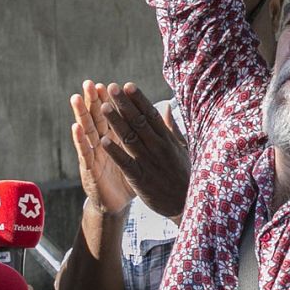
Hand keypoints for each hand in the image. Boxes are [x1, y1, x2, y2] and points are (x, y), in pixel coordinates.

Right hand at [69, 80, 132, 215]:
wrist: (117, 204)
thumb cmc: (130, 175)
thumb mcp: (139, 154)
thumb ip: (145, 134)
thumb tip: (159, 115)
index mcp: (115, 138)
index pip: (113, 115)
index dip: (111, 100)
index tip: (111, 84)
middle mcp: (102, 144)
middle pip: (97, 118)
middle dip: (93, 100)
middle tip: (89, 83)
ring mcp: (94, 155)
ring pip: (87, 131)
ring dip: (81, 114)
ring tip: (76, 98)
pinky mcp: (89, 170)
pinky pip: (85, 153)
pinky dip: (80, 140)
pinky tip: (76, 127)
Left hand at [101, 82, 190, 218]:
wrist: (186, 204)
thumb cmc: (184, 174)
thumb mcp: (182, 148)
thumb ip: (172, 127)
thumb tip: (167, 106)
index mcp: (168, 139)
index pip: (151, 115)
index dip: (139, 99)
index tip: (128, 85)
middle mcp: (158, 148)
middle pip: (139, 122)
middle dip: (125, 104)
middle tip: (112, 88)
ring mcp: (149, 163)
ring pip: (130, 138)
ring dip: (116, 122)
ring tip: (103, 107)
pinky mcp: (141, 179)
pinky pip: (126, 162)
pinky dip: (115, 151)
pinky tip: (103, 140)